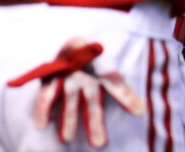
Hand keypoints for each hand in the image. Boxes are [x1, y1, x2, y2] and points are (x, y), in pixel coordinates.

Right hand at [8, 38, 144, 148]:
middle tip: (98, 144)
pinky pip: (47, 93)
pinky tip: (43, 124)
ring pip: (70, 98)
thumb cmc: (96, 64)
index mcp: (103, 71)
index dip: (127, 97)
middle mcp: (87, 74)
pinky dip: (43, 107)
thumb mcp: (110, 75)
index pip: (116, 84)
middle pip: (92, 99)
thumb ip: (124, 93)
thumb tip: (141, 111)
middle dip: (95, 122)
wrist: (74, 44)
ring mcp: (69, 75)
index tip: (138, 111)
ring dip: (69, 118)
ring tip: (67, 139)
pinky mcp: (53, 77)